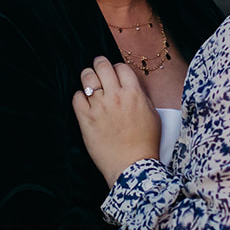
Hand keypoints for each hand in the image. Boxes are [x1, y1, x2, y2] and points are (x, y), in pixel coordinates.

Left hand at [72, 56, 160, 187]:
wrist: (132, 165)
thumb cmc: (145, 143)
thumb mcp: (153, 115)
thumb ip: (141, 96)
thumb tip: (131, 86)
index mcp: (134, 93)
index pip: (121, 67)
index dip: (117, 68)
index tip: (115, 73)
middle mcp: (115, 96)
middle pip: (102, 66)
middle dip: (99, 63)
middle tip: (98, 66)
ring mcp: (99, 107)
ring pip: (87, 78)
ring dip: (87, 76)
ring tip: (89, 81)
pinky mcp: (85, 119)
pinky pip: (76, 97)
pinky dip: (79, 96)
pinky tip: (85, 102)